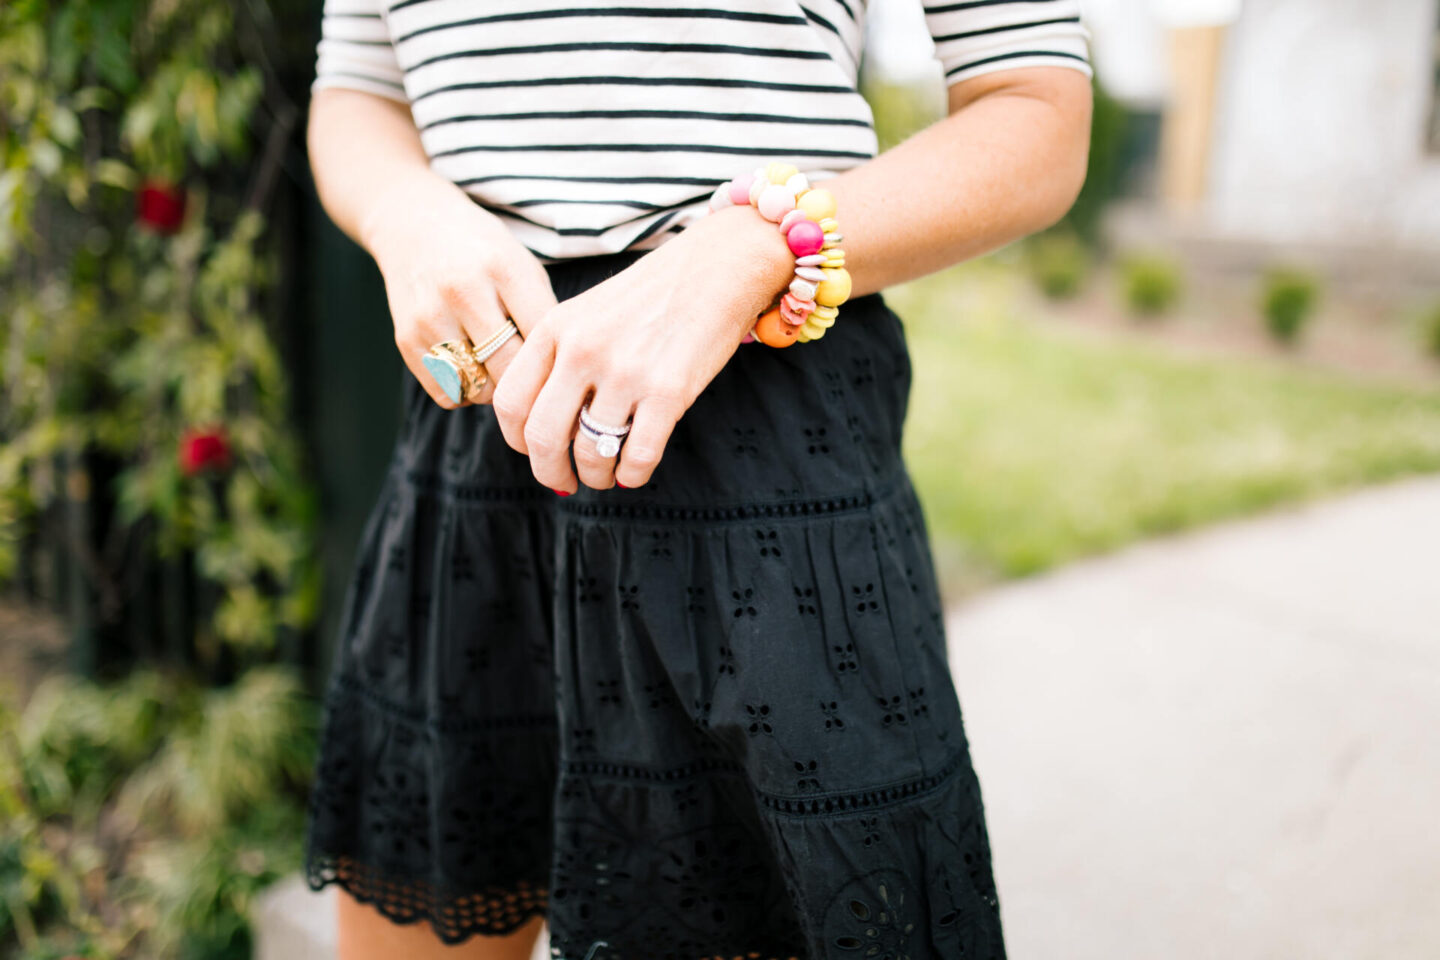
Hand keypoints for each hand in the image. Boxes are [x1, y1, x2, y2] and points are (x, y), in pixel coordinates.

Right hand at [362, 170, 557, 408]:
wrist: (415, 225)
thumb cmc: (483, 252)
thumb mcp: (523, 264)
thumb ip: (544, 313)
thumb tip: (559, 371)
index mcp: (503, 268)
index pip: (541, 336)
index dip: (556, 358)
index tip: (560, 364)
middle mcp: (464, 292)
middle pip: (509, 368)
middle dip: (526, 380)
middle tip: (532, 376)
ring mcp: (431, 317)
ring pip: (478, 389)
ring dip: (495, 390)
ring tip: (500, 369)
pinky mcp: (406, 339)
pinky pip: (448, 393)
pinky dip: (465, 392)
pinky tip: (471, 369)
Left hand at [491, 204, 793, 491]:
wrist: (717, 267)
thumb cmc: (652, 295)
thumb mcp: (587, 311)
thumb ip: (558, 356)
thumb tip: (541, 423)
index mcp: (556, 328)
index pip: (510, 402)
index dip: (516, 440)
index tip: (533, 451)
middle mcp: (583, 350)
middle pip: (543, 437)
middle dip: (549, 471)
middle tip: (563, 481)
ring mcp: (626, 371)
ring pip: (591, 453)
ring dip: (595, 476)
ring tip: (605, 475)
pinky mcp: (669, 391)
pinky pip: (638, 456)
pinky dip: (632, 475)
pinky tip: (633, 471)